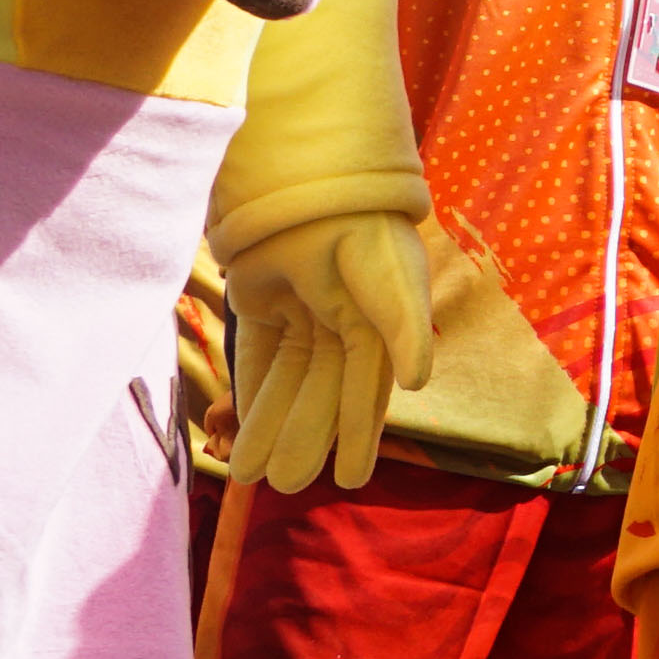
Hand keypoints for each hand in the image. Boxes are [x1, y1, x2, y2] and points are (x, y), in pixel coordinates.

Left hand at [224, 211, 433, 494]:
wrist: (311, 172)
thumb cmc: (362, 224)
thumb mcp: (391, 274)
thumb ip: (406, 325)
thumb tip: (418, 383)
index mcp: (378, 323)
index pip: (364, 389)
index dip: (357, 434)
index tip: (350, 480)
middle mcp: (342, 321)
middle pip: (320, 392)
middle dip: (303, 438)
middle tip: (285, 486)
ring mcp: (300, 310)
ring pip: (286, 381)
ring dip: (271, 424)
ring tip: (250, 475)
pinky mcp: (261, 299)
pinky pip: (257, 356)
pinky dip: (250, 391)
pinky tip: (240, 426)